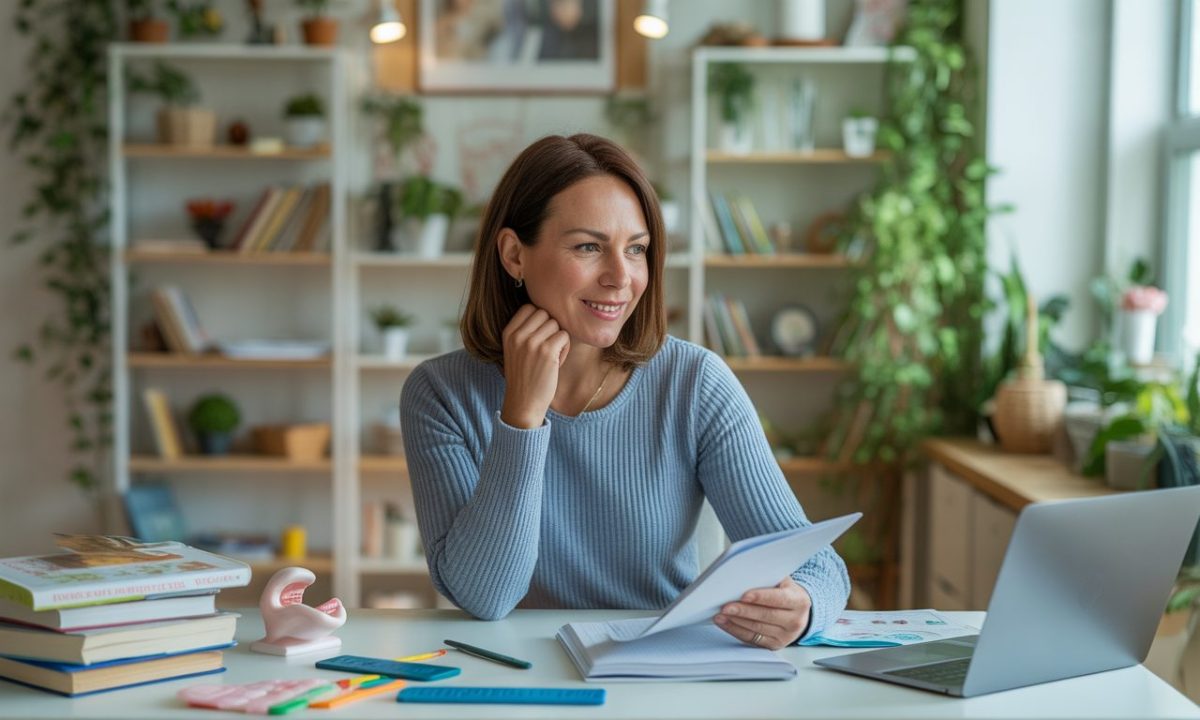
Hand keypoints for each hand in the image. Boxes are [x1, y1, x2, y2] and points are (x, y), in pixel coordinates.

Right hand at [499, 304, 569, 428]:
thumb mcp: (514, 350)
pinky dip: (565, 348)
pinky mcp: (547, 352)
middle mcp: (518, 335)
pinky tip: (556, 362)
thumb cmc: (523, 377)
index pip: (529, 308)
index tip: (538, 337)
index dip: (539, 320)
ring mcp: (532, 343)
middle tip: (547, 348)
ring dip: (559, 339)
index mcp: (508, 332)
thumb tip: (547, 311)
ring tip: (551, 357)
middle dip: (550, 328)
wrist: (523, 403)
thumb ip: (524, 330)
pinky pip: (565, 336)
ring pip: (556, 324)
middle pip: (545, 313)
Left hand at [713, 578, 811, 649]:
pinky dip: (736, 630)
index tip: (744, 595)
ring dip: (736, 621)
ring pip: (757, 629)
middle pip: (766, 616)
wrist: (797, 612)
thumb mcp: (782, 582)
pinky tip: (726, 623)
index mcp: (799, 601)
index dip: (761, 597)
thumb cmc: (785, 592)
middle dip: (743, 611)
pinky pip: (752, 639)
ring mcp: (785, 636)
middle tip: (726, 606)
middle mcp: (795, 621)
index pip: (779, 599)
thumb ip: (767, 579)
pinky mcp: (774, 645)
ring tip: (721, 614)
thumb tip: (743, 578)